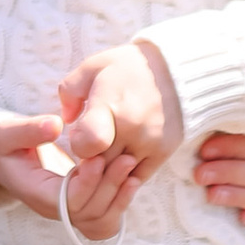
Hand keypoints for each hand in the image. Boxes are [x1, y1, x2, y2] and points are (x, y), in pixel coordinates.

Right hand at [0, 113, 139, 232]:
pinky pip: (105, 219)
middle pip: (88, 213)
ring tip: (131, 169)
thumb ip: (29, 130)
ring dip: (119, 197)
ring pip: (100, 221)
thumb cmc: (5, 146)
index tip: (98, 157)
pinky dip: (120, 204)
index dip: (87, 182)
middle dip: (109, 187)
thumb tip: (55, 125)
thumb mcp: (7, 133)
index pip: (67, 201)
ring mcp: (68, 212)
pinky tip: (131, 181)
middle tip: (127, 158)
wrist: (3, 160)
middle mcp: (54, 209)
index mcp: (37, 193)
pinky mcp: (80, 207)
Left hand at [56, 38, 180, 191]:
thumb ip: (70, 91)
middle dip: (90, 157)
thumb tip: (67, 119)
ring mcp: (150, 143)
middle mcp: (132, 129)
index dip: (78, 144)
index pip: (87, 144)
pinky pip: (138, 178)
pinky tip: (121, 158)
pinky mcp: (164, 153)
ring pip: (117, 174)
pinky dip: (126, 174)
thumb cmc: (128, 68)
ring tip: (107, 148)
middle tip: (92, 143)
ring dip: (107, 167)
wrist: (177, 72)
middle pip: (100, 163)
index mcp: (111, 105)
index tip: (81, 134)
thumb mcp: (93, 67)